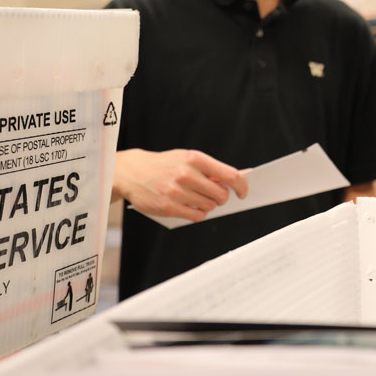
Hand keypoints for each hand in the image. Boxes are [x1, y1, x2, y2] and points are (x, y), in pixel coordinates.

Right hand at [112, 148, 247, 222]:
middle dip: (221, 197)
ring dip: (208, 205)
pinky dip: (198, 214)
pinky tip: (190, 206)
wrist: (132, 172)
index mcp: (195, 159)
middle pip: (221, 194)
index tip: (243, 192)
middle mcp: (187, 174)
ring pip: (210, 206)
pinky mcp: (169, 206)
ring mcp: (177, 191)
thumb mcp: (186, 158)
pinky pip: (197, 216)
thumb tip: (237, 179)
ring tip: (196, 198)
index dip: (241, 186)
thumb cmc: (164, 165)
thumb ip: (209, 170)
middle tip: (213, 195)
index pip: (230, 175)